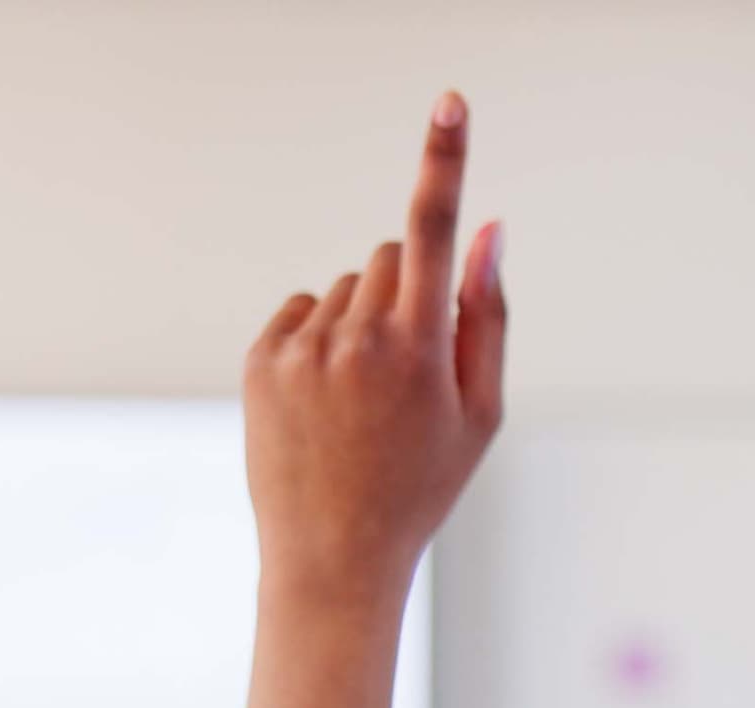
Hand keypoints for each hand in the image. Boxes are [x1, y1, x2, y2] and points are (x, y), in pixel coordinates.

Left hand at [240, 90, 506, 707]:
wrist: (333, 557)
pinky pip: (304, 309)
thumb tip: (492, 231)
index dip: (445, 162)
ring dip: (365, 321)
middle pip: (394, 257)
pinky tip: (328, 397)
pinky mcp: (261, 359)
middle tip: (412, 370)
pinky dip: (321, 337)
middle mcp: (358, 338)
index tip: (448, 103)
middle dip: (411, 291)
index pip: (436, 233)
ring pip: (350, 286)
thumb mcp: (479, 414)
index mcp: (420, 349)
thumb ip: (488, 317)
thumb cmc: (422, 487)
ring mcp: (303, 347)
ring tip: (365, 400)